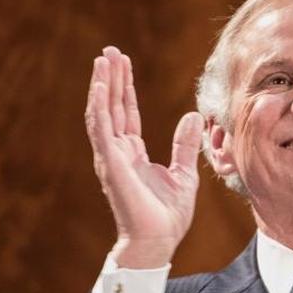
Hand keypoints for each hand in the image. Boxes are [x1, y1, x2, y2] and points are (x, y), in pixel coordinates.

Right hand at [84, 46, 202, 268]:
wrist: (158, 241)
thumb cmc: (168, 216)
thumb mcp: (184, 173)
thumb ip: (185, 144)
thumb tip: (193, 115)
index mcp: (133, 153)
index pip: (127, 112)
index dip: (125, 87)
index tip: (123, 62)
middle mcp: (118, 152)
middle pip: (112, 106)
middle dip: (111, 78)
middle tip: (109, 50)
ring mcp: (111, 157)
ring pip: (102, 113)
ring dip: (102, 85)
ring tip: (102, 60)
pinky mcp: (111, 164)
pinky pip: (101, 129)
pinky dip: (99, 106)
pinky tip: (100, 86)